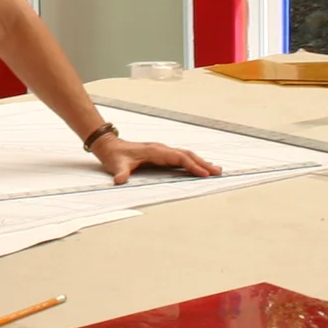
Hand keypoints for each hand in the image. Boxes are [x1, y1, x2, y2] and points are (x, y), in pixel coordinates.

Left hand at [90, 137, 217, 185]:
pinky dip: (192, 162)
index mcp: (155, 151)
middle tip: (218, 172)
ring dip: (200, 162)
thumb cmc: (115, 156)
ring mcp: (162, 151)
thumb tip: (119, 180)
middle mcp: (161, 149)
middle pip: (187, 155)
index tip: (204, 173)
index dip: (191, 165)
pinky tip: (200, 167)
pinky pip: (181, 158)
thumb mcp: (117, 165)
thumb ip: (120, 173)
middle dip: (202, 163)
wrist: (110, 146)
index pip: (178, 157)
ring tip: (215, 170)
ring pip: (186, 155)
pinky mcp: (161, 155)